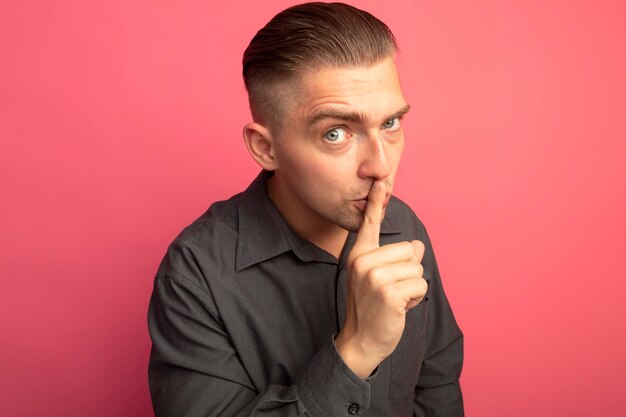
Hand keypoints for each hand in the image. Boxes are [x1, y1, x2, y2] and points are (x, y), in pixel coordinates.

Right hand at [335, 180, 427, 377]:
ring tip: (394, 300)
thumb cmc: (373, 309)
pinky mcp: (387, 291)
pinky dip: (415, 298)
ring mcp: (374, 276)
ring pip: (417, 267)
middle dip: (409, 273)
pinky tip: (399, 308)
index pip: (369, 224)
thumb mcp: (379, 278)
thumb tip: (417, 247)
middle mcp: (363, 261)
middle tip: (391, 292)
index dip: (377, 201)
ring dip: (413, 287)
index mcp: (359, 255)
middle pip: (410, 251)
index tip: (380, 179)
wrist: (361, 341)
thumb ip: (395, 259)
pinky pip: (420, 283)